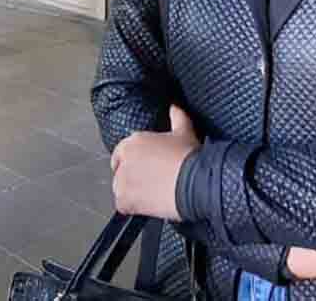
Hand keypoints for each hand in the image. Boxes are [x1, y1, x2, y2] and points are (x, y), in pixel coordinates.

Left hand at [111, 106, 198, 220]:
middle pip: (121, 172)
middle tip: (150, 184)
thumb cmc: (189, 157)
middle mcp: (124, 159)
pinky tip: (148, 206)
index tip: (145, 169)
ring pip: (120, 189)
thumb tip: (175, 106)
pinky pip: (123, 206)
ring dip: (132, 193)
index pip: (121, 153)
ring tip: (151, 196)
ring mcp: (122, 180)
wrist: (194, 182)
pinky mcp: (124, 199)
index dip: (134, 163)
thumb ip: (177, 116)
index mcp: (133, 141)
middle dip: (132, 178)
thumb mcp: (184, 131)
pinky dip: (133, 208)